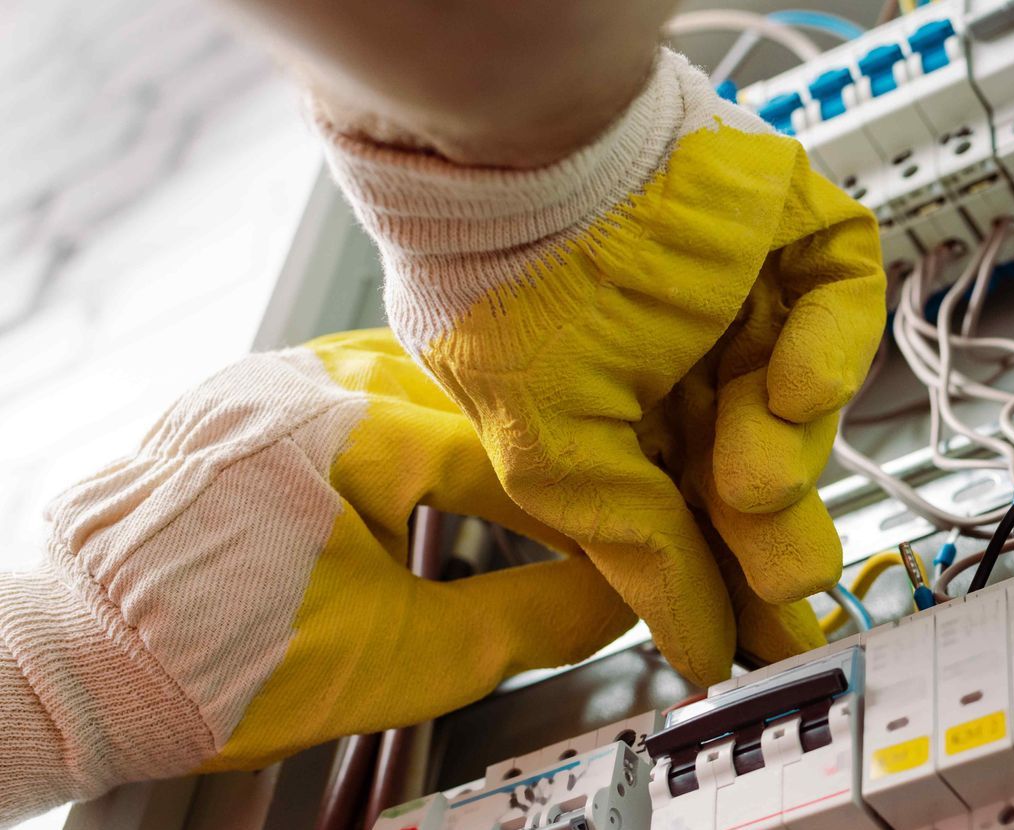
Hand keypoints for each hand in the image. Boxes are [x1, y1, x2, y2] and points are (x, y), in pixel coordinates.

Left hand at [0, 330, 635, 808]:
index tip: (627, 550)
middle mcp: (311, 379)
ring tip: (523, 498)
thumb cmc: (215, 663)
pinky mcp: (243, 401)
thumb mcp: (409, 657)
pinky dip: (416, 427)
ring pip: (423, 383)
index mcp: (356, 426)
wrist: (84, 667)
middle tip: (589, 521)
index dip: (590, 513)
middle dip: (542, 464)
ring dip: (481, 436)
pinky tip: (434, 473)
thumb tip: (613, 597)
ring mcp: (271, 380)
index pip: (522, 457)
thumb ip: (533, 619)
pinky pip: (361, 389)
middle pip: (481, 402)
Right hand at [360, 53, 887, 684]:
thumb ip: (641, 552)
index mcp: (615, 406)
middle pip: (758, 461)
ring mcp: (742, 285)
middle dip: (773, 528)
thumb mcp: (559, 457)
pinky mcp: (794, 227)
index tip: (765, 638)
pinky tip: (792, 388)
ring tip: (757, 475)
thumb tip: (694, 649)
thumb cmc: (509, 288)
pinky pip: (841, 296)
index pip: (689, 505)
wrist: (531, 155)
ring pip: (805, 394)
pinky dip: (832, 349)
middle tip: (787, 578)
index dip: (726, 571)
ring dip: (791, 447)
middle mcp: (682, 350)